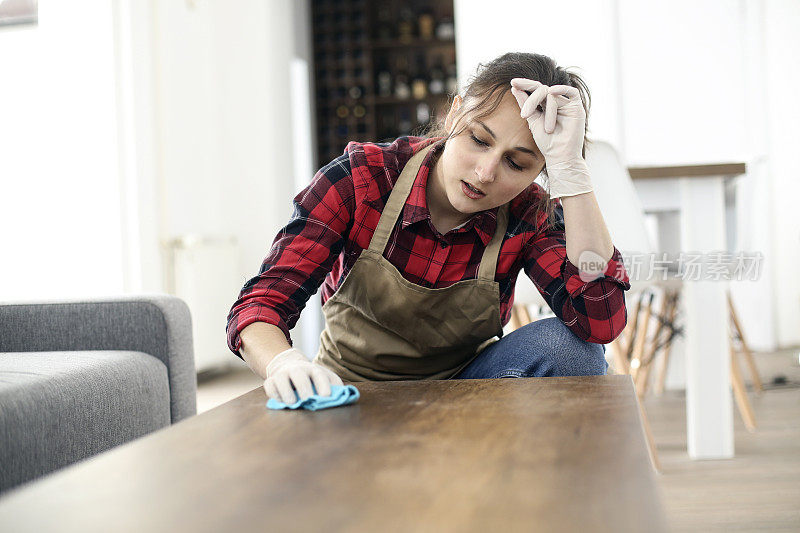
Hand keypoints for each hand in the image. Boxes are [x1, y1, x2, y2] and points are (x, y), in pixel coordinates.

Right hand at [264, 348, 343, 403]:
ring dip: (286, 392)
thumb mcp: (325, 377)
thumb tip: (345, 396)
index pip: (319, 375)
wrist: (290, 365)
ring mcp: (283, 374)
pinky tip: (280, 402)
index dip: (323, 385)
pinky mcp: (271, 380)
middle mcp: (298, 370)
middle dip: (304, 389)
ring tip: (292, 404)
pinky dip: (274, 393)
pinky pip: (269, 385)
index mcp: (314, 370)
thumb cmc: (312, 377)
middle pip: (300, 377)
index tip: (326, 397)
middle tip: (308, 401)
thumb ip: (335, 386)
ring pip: (282, 380)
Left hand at [509, 78, 592, 198]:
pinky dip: (562, 89)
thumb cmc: (546, 142)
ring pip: (551, 95)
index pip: (535, 89)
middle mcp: (556, 102)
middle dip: (531, 99)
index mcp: (544, 105)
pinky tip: (553, 92)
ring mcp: (566, 104)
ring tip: (547, 129)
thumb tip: (514, 87)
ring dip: (547, 112)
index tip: (513, 82)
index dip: (525, 84)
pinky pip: (571, 92)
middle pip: (541, 89)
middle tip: (525, 115)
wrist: (559, 156)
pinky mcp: (577, 107)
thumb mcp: (532, 120)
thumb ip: (525, 104)